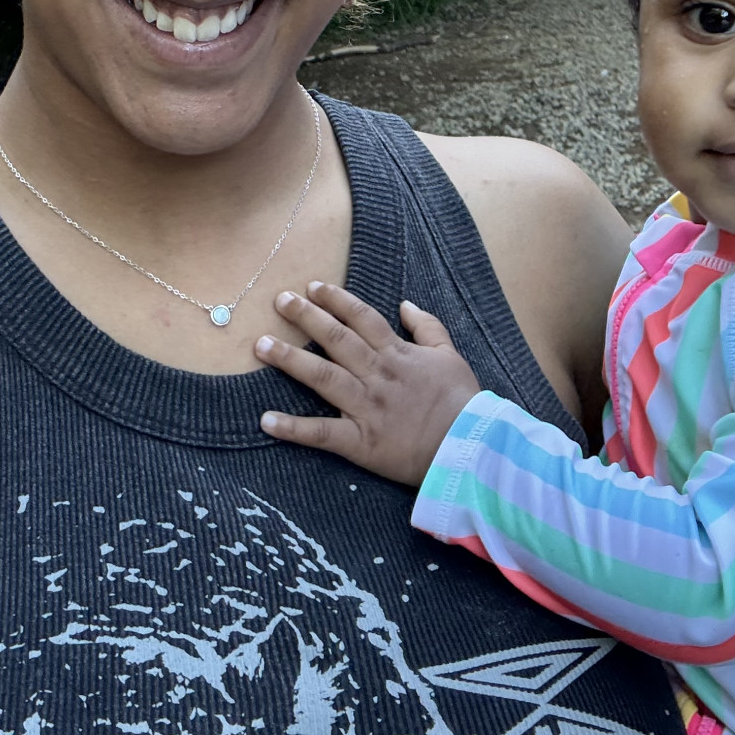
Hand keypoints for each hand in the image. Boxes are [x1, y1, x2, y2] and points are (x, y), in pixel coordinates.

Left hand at [255, 280, 482, 484]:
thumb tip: (405, 304)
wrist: (472, 447)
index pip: (362, 319)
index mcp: (397, 354)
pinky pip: (322, 433)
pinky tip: (266, 420)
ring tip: (261, 345)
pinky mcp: (362, 442)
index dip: (336, 300)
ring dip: (290, 360)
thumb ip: (427, 327)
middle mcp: (377, 376)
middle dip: (306, 317)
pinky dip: (293, 428)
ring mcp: (367, 408)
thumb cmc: (462, 401)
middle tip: (280, 300)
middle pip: (336, 340)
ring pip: (323, 378)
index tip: (313, 287)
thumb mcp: (450, 355)